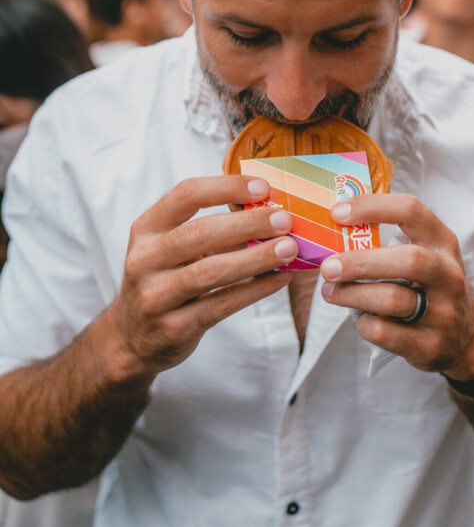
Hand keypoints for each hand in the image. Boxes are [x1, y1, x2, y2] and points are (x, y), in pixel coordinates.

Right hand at [104, 176, 297, 382]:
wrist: (131, 339)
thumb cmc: (164, 280)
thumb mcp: (171, 248)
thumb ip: (211, 229)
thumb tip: (268, 211)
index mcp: (146, 229)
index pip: (186, 195)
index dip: (226, 187)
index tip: (263, 187)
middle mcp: (144, 259)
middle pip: (199, 233)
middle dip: (247, 224)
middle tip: (283, 219)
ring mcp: (154, 296)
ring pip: (210, 272)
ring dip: (255, 258)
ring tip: (288, 249)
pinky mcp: (172, 328)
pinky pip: (220, 305)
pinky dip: (254, 290)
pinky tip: (279, 279)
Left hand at [319, 194, 473, 379]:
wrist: (465, 336)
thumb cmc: (429, 285)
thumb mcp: (424, 254)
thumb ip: (389, 241)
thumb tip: (333, 232)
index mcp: (442, 241)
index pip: (410, 210)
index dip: (371, 207)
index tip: (337, 213)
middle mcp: (448, 273)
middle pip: (406, 260)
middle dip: (359, 262)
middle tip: (328, 267)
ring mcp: (444, 312)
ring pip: (391, 299)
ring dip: (352, 295)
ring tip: (331, 292)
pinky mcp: (432, 346)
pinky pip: (386, 333)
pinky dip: (364, 325)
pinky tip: (361, 319)